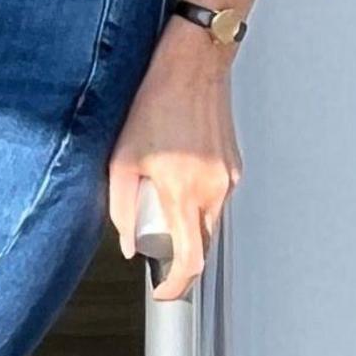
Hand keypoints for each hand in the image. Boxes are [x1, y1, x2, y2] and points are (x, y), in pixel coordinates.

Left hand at [109, 25, 238, 302]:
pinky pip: (217, 197)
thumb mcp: (123, 158)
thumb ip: (122, 207)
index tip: (164, 291)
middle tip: (153, 236)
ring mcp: (229, 178)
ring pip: (211, 222)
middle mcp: (214, 189)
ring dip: (188, 223)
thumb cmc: (156, 102)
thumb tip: (128, 243)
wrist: (194, 64)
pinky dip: (198, 199)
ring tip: (163, 191)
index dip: (176, 285)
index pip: (190, 260)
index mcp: (184, 192)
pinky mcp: (234, 165)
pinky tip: (179, 172)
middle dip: (179, 253)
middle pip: (202, 246)